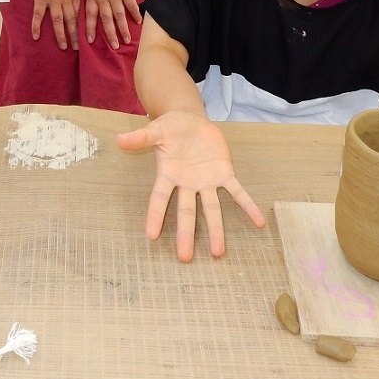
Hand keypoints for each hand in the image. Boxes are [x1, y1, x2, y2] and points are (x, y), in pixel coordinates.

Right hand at [24, 0, 81, 49]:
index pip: (80, 13)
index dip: (83, 26)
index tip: (86, 36)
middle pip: (71, 20)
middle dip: (74, 35)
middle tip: (76, 48)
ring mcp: (52, 0)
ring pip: (58, 21)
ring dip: (60, 35)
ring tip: (63, 46)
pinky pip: (38, 15)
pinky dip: (36, 26)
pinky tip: (36, 36)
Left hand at [80, 0, 140, 48]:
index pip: (90, 15)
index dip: (90, 28)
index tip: (90, 41)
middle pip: (106, 20)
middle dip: (110, 34)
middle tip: (113, 47)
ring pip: (119, 16)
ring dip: (122, 29)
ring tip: (126, 41)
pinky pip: (131, 5)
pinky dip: (135, 14)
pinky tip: (138, 22)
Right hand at [116, 110, 263, 260]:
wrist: (190, 120)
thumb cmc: (170, 128)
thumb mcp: (156, 130)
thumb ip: (140, 137)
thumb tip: (119, 139)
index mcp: (168, 174)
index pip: (159, 198)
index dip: (155, 215)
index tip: (150, 235)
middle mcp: (187, 184)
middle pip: (186, 212)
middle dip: (185, 234)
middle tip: (185, 257)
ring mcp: (206, 182)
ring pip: (211, 209)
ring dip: (215, 230)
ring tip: (218, 252)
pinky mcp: (223, 173)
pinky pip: (237, 192)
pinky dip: (247, 206)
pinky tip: (259, 222)